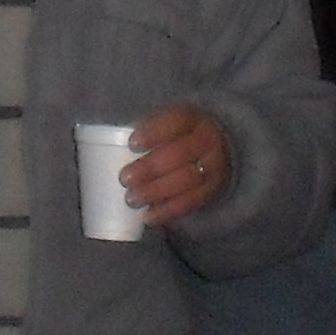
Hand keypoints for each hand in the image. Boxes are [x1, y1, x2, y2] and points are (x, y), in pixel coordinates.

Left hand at [124, 104, 231, 221]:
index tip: (132, 143)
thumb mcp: (171, 123)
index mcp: (194, 118)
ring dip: (156, 191)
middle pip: (179, 154)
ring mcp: (213, 167)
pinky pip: (191, 203)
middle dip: (150, 167)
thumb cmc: (180, 135)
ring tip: (131, 199)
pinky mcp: (213, 191)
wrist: (221, 150)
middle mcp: (208, 141)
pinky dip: (167, 211)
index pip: (176, 121)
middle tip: (125, 177)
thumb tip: (114, 148)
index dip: (154, 133)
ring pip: (186, 181)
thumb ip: (149, 130)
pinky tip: (148, 216)